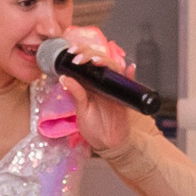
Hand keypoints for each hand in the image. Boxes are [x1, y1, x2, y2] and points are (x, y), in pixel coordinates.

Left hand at [58, 25, 135, 153]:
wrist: (106, 142)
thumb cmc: (94, 126)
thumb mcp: (81, 109)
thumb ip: (76, 93)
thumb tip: (64, 77)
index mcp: (90, 83)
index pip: (87, 62)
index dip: (80, 53)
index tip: (71, 53)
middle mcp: (102, 82)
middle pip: (100, 60)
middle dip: (89, 54)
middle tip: (79, 59)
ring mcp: (114, 88)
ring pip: (114, 67)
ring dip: (106, 62)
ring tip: (95, 62)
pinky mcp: (124, 97)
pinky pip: (130, 83)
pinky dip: (131, 75)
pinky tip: (130, 68)